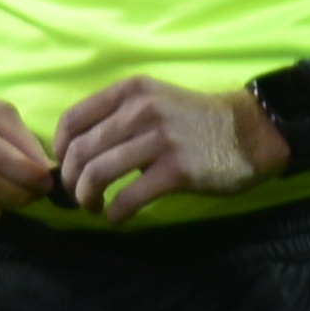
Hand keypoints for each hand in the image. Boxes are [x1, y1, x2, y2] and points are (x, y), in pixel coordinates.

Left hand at [54, 73, 273, 220]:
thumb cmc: (195, 122)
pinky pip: (128, 197)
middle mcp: (141, 110)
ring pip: (97, 174)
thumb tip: (76, 152)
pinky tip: (117, 218)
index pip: (72, 120)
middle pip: (79, 151)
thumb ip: (118, 117)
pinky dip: (114, 213)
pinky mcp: (176, 169)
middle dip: (71, 181)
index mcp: (130, 92)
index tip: (65, 168)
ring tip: (94, 207)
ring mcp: (160, 139)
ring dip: (87, 198)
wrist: (250, 132)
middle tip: (79, 196)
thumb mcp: (155, 101)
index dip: (59, 151)